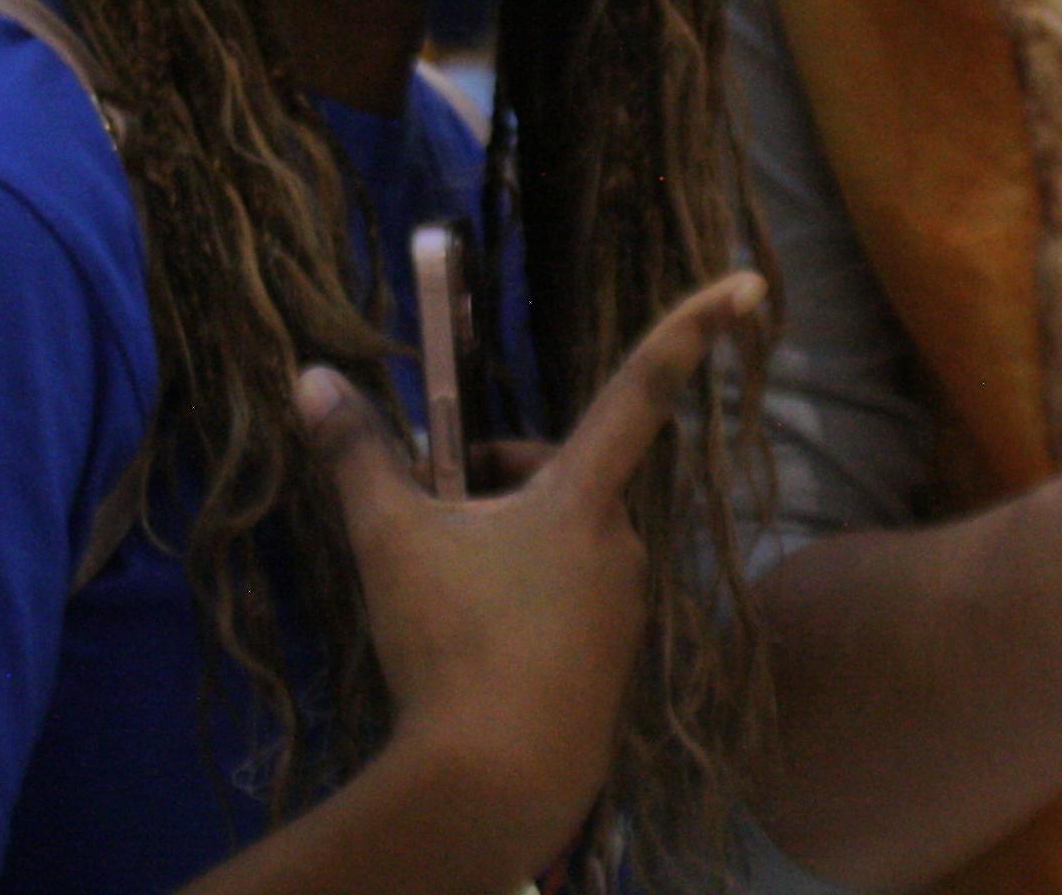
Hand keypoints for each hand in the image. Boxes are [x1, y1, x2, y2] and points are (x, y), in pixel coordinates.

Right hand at [301, 270, 764, 884]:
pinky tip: (476, 645)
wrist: (500, 780)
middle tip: (435, 513)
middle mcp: (622, 541)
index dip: (694, 326)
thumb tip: (313, 378)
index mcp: (582, 494)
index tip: (749, 281)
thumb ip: (358, 455)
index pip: (644, 385)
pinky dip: (524, 602)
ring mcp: (624, 608)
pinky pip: (568, 602)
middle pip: (566, 476)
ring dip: (509, 544)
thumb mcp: (391, 540)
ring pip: (563, 543)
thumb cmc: (454, 643)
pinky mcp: (614, 665)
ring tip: (445, 590)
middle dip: (500, 480)